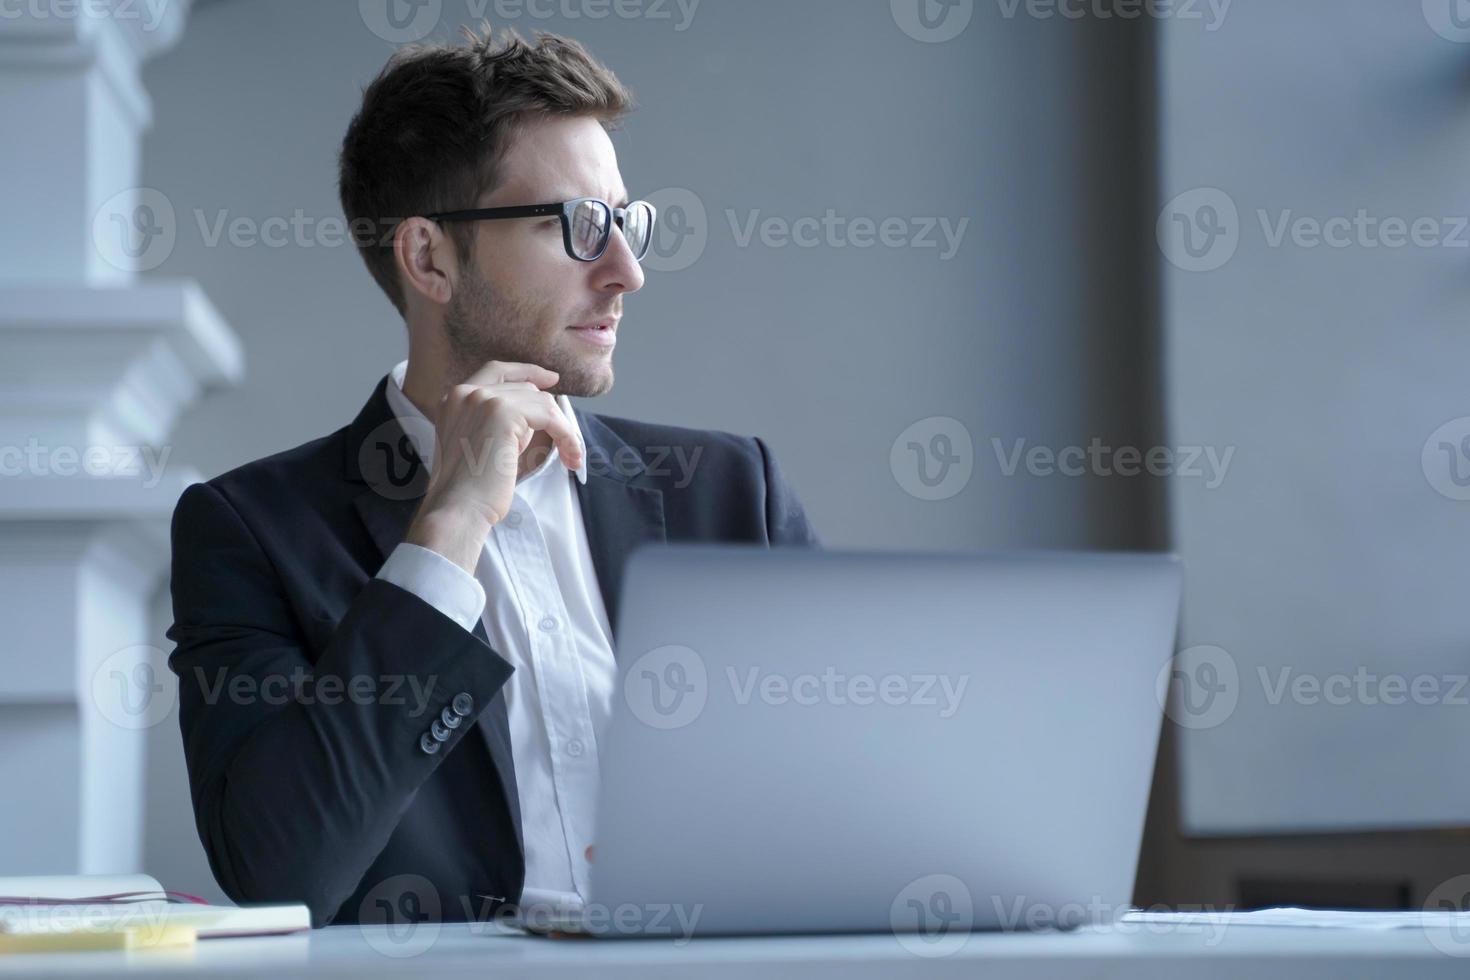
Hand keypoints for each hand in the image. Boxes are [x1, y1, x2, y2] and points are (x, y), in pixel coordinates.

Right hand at [404, 360, 583, 572]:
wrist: (458, 509)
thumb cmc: (471, 490)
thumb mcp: (484, 447)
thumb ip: (505, 426)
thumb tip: (542, 417)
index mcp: (454, 400)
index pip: (496, 371)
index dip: (527, 372)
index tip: (551, 379)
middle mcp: (465, 393)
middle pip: (524, 387)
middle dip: (549, 413)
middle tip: (567, 438)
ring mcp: (482, 399)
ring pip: (541, 401)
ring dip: (562, 429)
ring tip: (569, 456)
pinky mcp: (502, 412)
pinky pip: (549, 415)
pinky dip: (566, 435)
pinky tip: (571, 456)